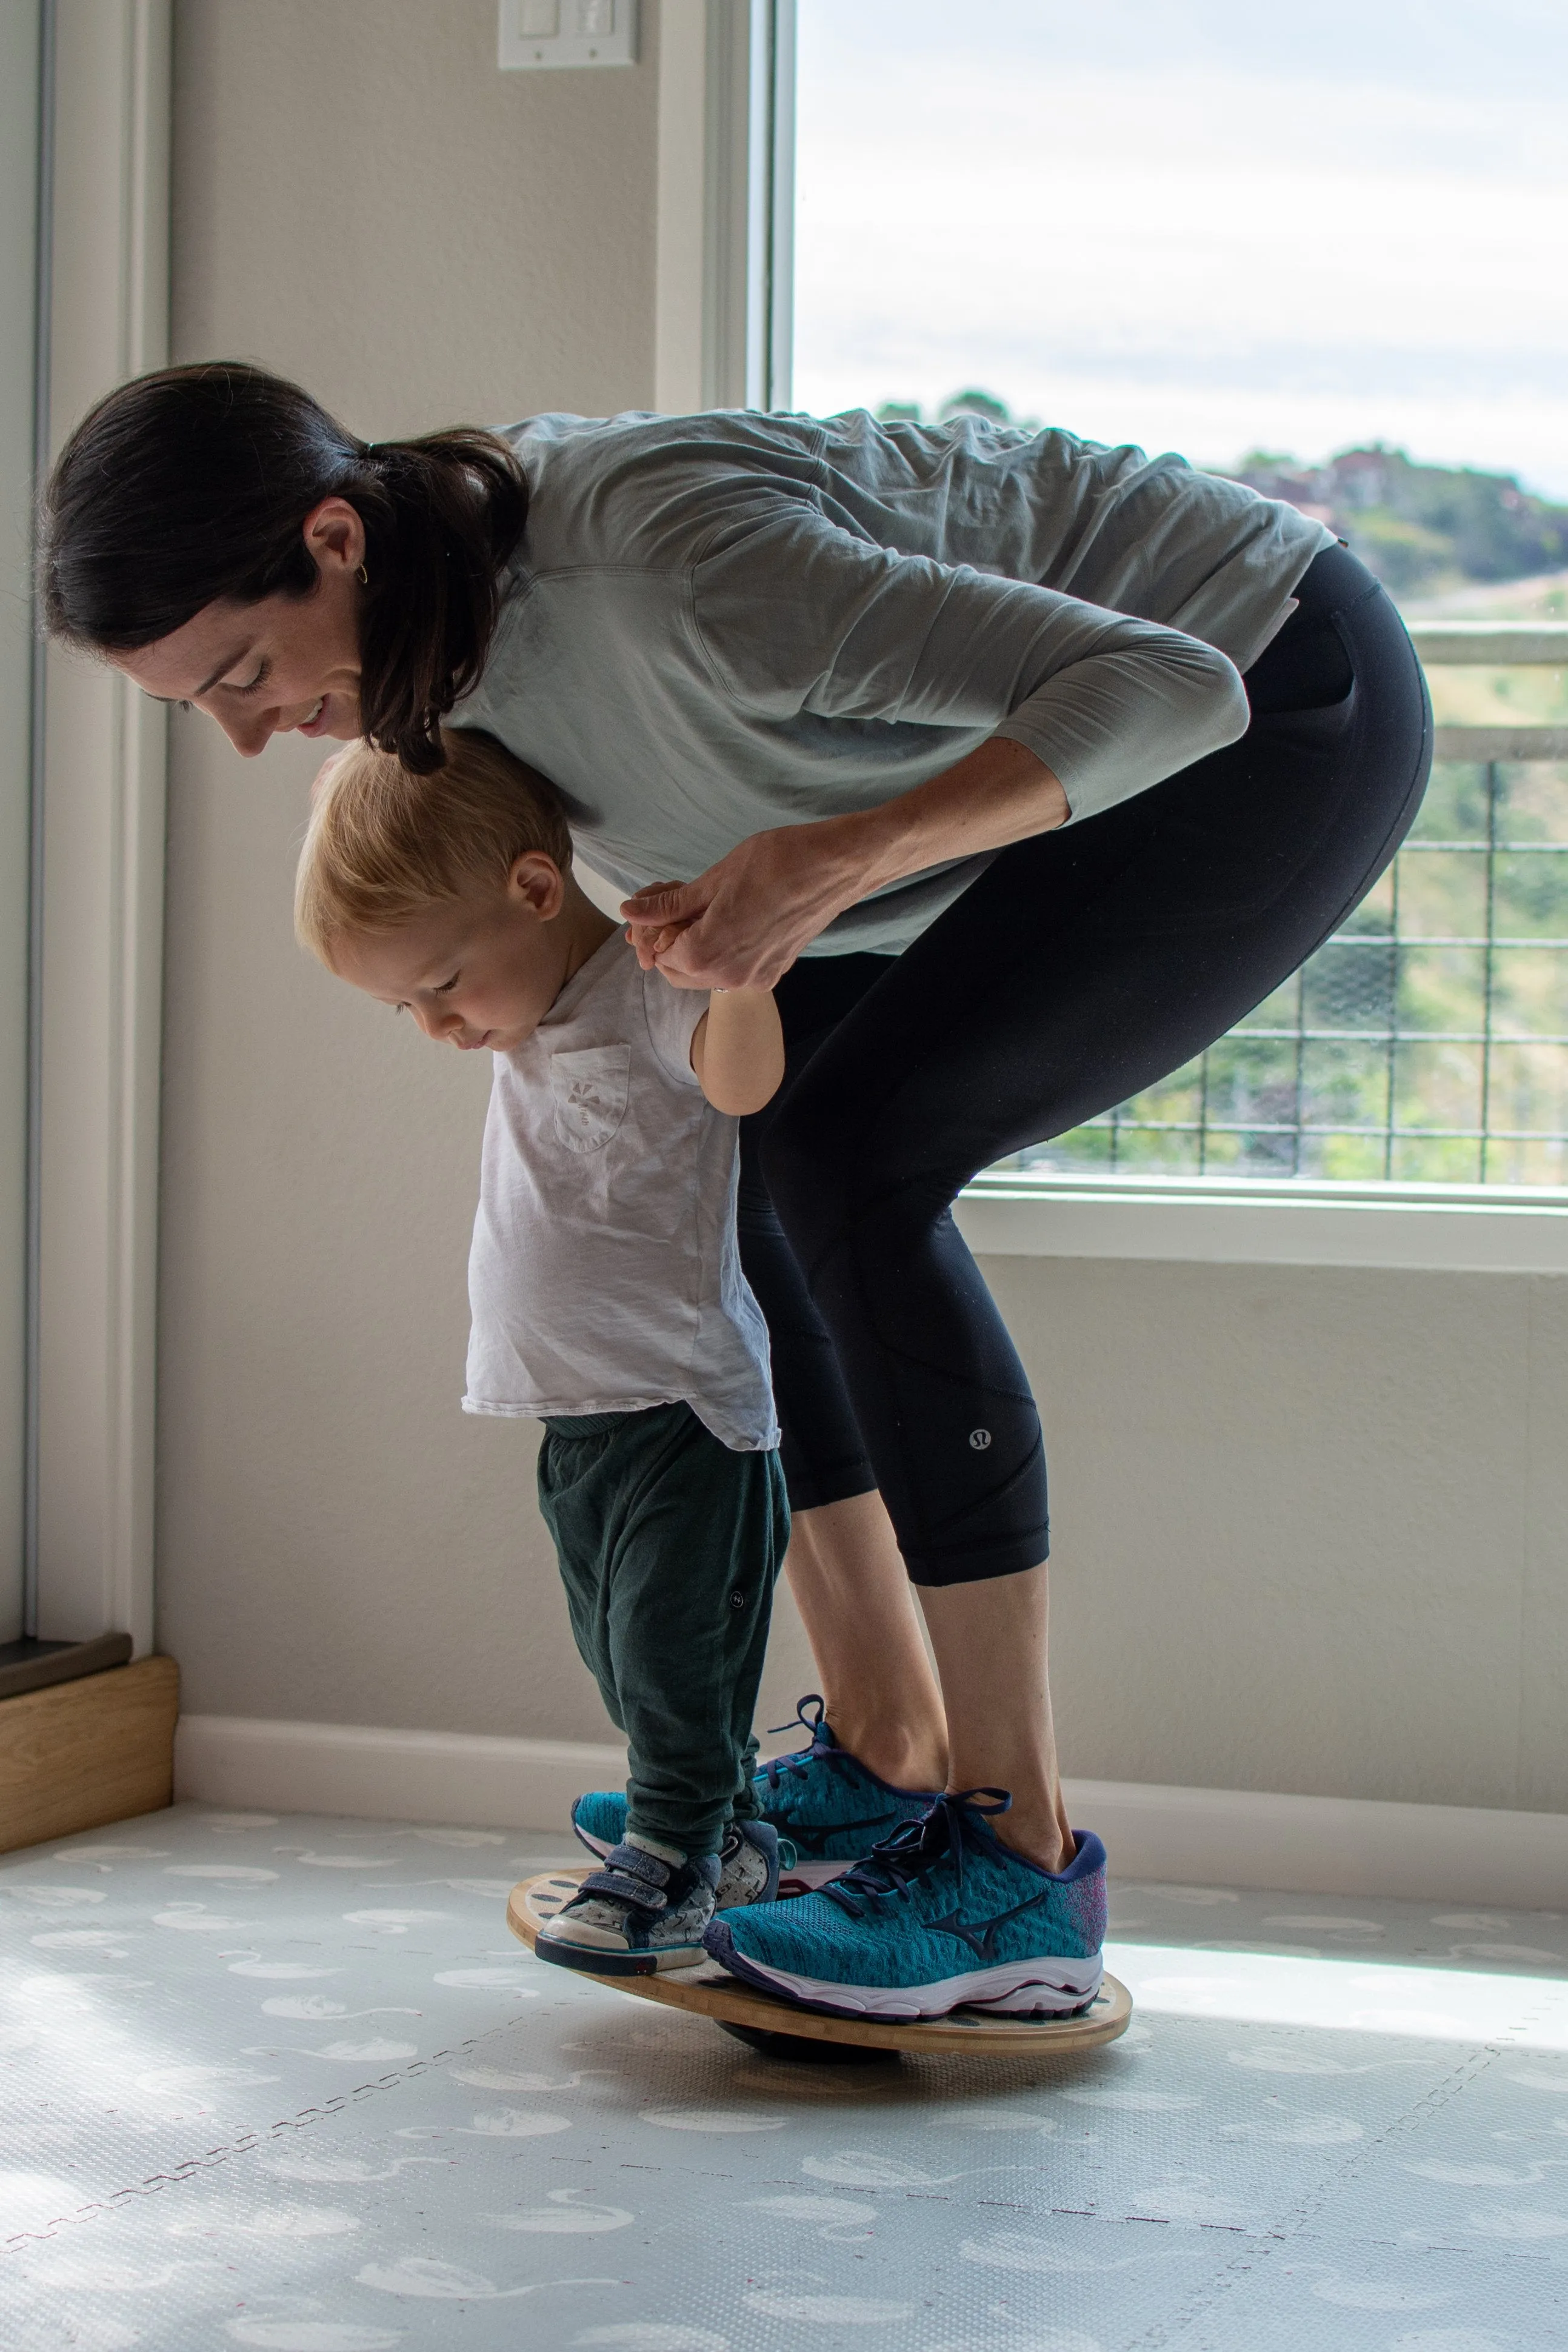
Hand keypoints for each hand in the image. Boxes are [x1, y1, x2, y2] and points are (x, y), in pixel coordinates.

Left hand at [621, 820, 866, 990]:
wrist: (834, 866)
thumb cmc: (774, 863)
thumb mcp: (711, 881)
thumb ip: (668, 905)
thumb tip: (630, 911)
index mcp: (708, 954)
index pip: (659, 955)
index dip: (651, 929)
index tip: (656, 902)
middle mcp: (731, 977)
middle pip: (679, 972)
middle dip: (669, 942)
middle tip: (675, 907)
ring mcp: (757, 977)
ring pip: (707, 973)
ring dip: (695, 947)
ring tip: (702, 909)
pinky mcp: (776, 970)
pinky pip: (734, 969)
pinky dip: (722, 950)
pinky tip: (729, 918)